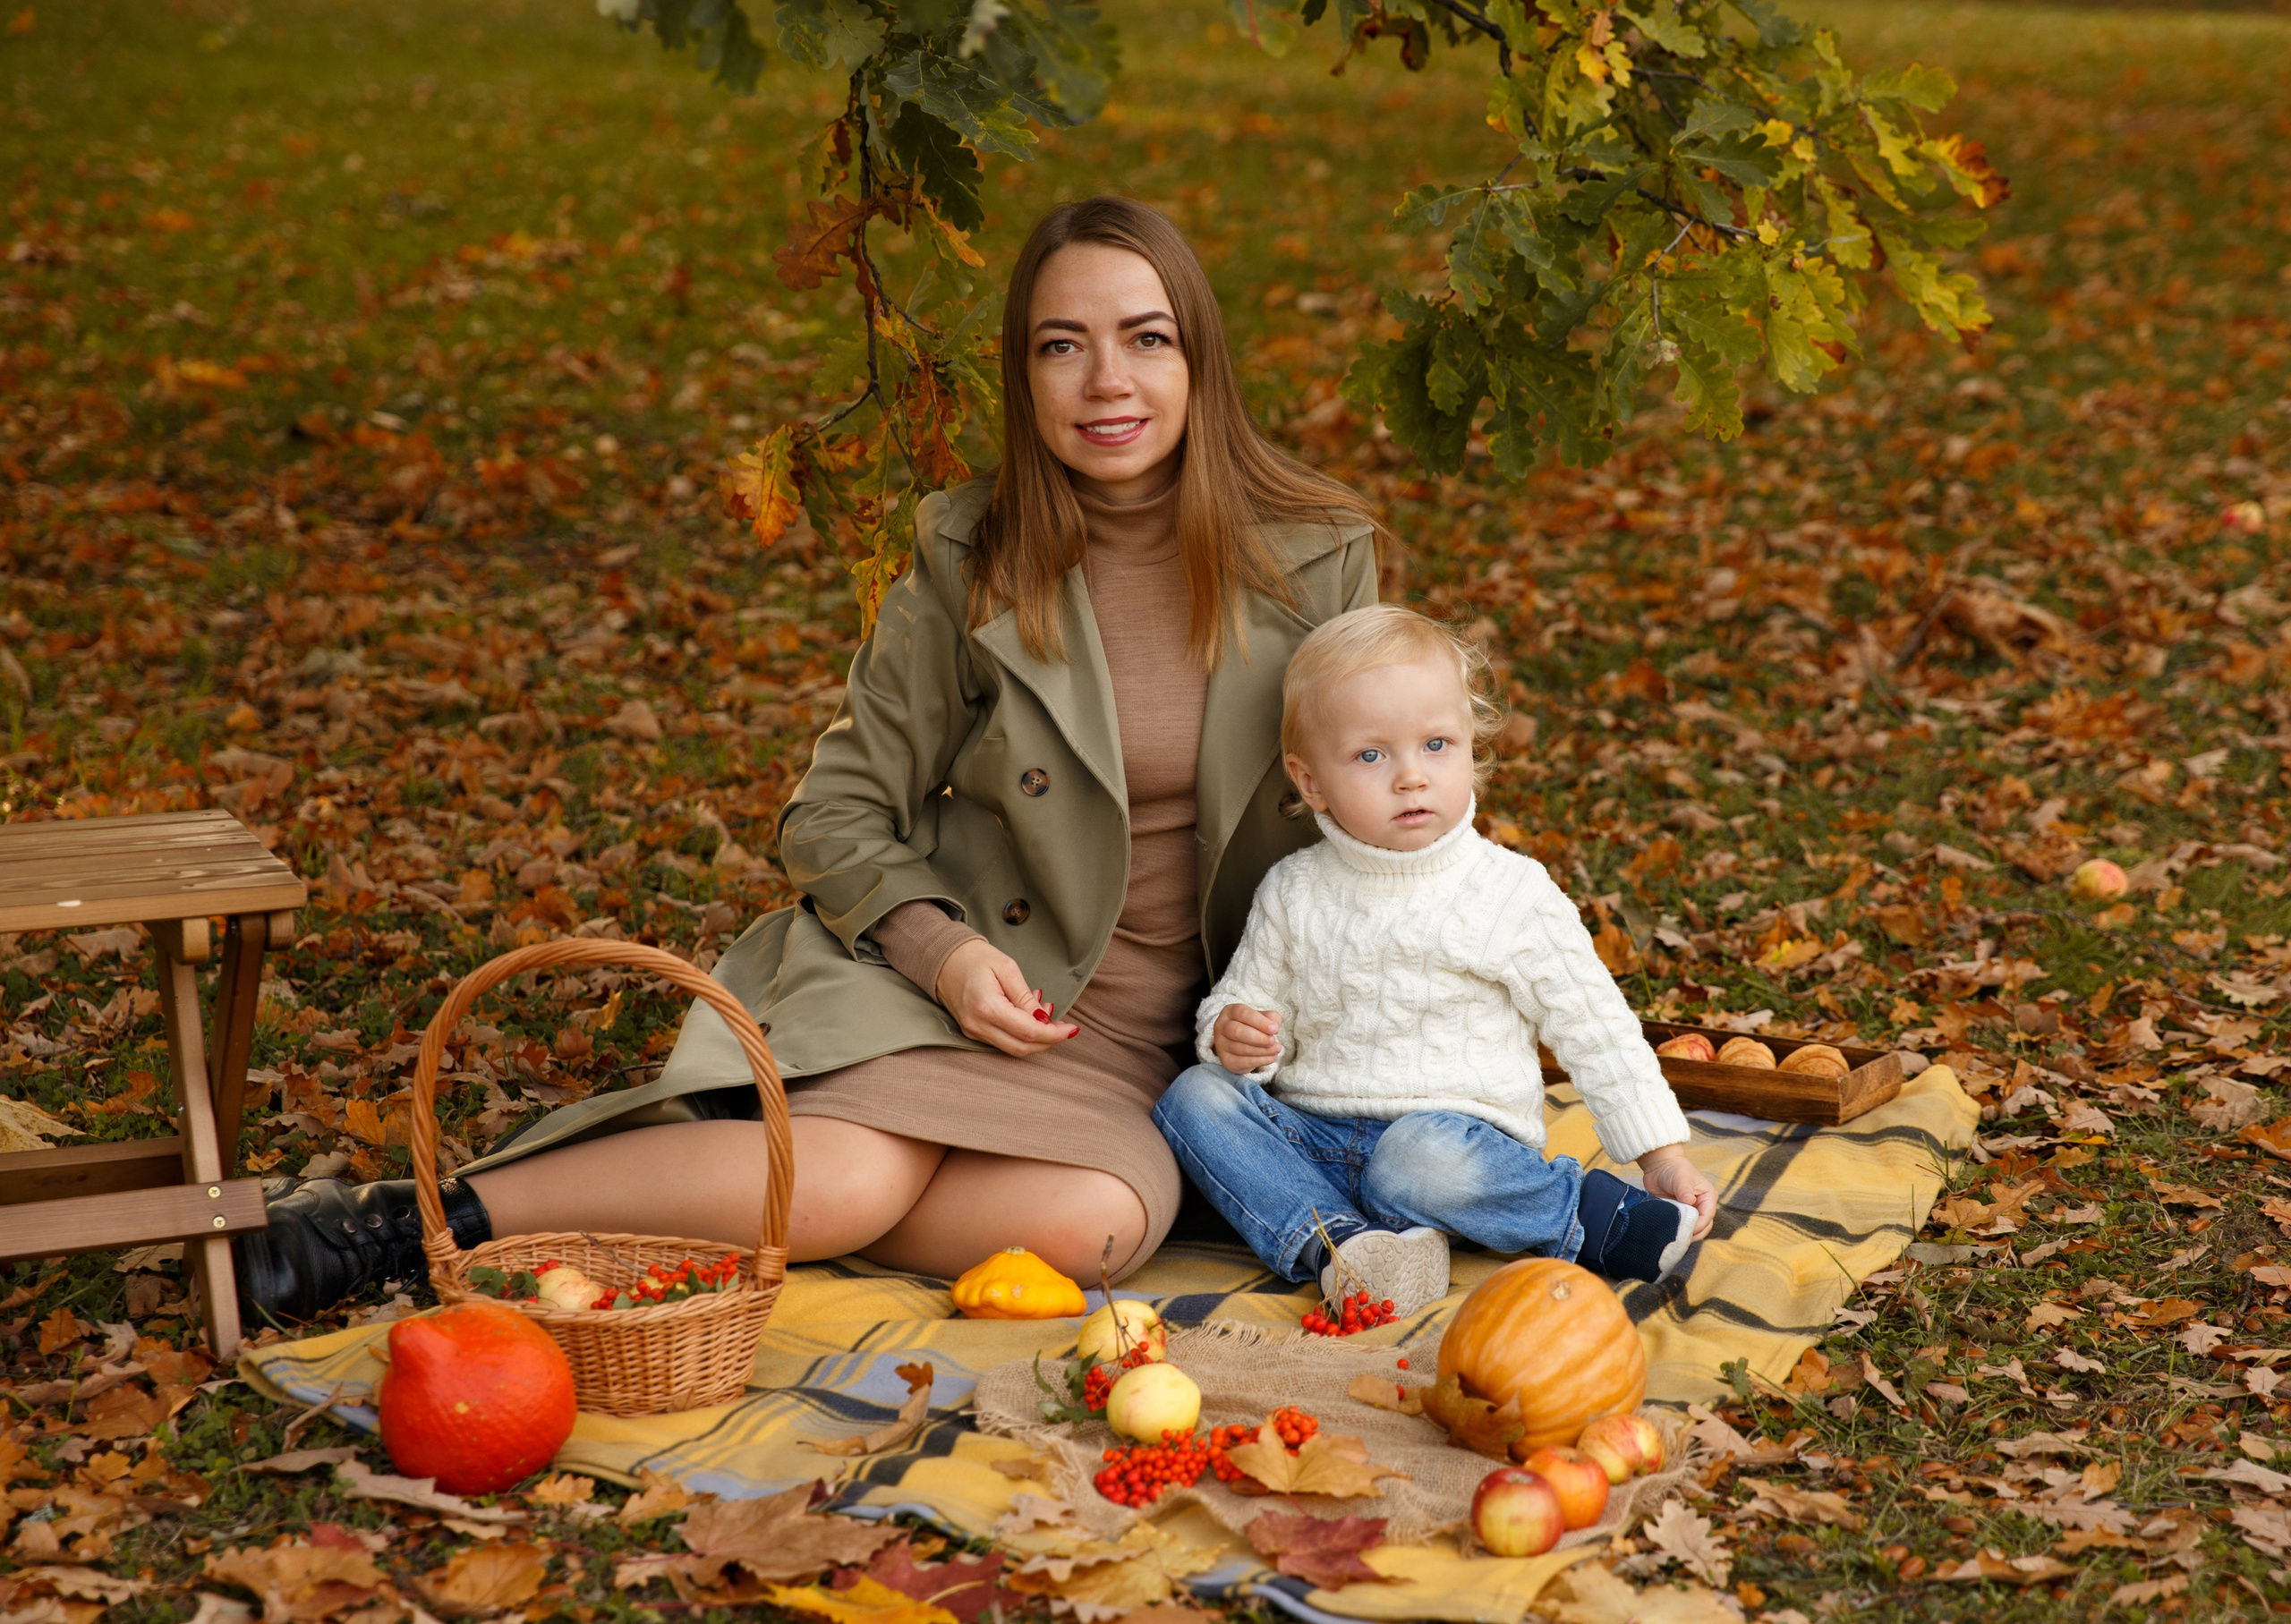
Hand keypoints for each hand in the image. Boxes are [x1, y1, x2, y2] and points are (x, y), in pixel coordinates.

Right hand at [934, 938, 1077, 1057]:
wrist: (944, 960)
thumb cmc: (975, 958)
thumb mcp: (1007, 968)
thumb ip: (1025, 996)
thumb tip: (1043, 1019)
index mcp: (987, 1007)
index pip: (1028, 1032)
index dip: (1053, 1034)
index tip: (1070, 1028)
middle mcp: (978, 1025)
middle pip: (1022, 1047)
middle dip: (1048, 1041)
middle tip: (1062, 1026)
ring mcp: (973, 1032)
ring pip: (1013, 1049)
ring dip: (1036, 1038)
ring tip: (1046, 1015)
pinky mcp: (972, 1033)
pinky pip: (1002, 1042)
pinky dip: (1021, 1035)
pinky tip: (1029, 1017)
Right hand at [1211, 1004, 1282, 1073]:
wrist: (1240, 1044)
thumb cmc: (1252, 1027)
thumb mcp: (1263, 1017)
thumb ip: (1271, 1018)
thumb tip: (1274, 1027)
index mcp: (1230, 1012)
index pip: (1243, 1014)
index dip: (1259, 1022)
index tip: (1274, 1029)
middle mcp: (1221, 1027)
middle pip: (1237, 1031)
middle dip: (1258, 1037)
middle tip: (1272, 1040)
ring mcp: (1221, 1044)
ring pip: (1240, 1048)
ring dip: (1262, 1050)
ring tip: (1276, 1049)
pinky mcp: (1226, 1060)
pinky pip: (1243, 1062)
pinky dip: (1260, 1060)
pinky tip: (1272, 1057)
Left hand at [1637, 1144, 1715, 1239]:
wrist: (1659, 1166)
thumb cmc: (1674, 1169)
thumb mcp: (1681, 1177)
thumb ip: (1684, 1190)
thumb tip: (1690, 1201)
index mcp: (1708, 1197)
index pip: (1707, 1216)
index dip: (1698, 1225)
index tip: (1686, 1229)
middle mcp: (1702, 1206)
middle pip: (1703, 1227)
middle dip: (1693, 1233)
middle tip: (1679, 1237)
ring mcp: (1690, 1212)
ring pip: (1693, 1229)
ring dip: (1684, 1233)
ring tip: (1674, 1237)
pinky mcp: (1679, 1215)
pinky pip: (1680, 1227)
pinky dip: (1676, 1231)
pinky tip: (1669, 1233)